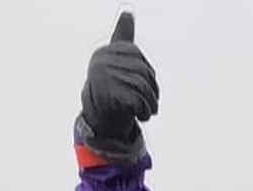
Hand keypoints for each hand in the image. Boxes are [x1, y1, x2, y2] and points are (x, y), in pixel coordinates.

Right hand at [76, 12, 158, 161]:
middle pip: (146, 74)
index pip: (142, 63)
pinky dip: (144, 112)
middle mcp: (103, 60)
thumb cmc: (113, 86)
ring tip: (145, 112)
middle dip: (152, 93)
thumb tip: (127, 11)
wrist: (100, 117)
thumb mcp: (119, 58)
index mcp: (110, 50)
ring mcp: (104, 76)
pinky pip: (138, 101)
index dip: (148, 79)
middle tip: (147, 104)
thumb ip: (124, 35)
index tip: (138, 88)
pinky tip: (138, 116)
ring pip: (144, 88)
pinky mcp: (108, 94)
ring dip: (150, 105)